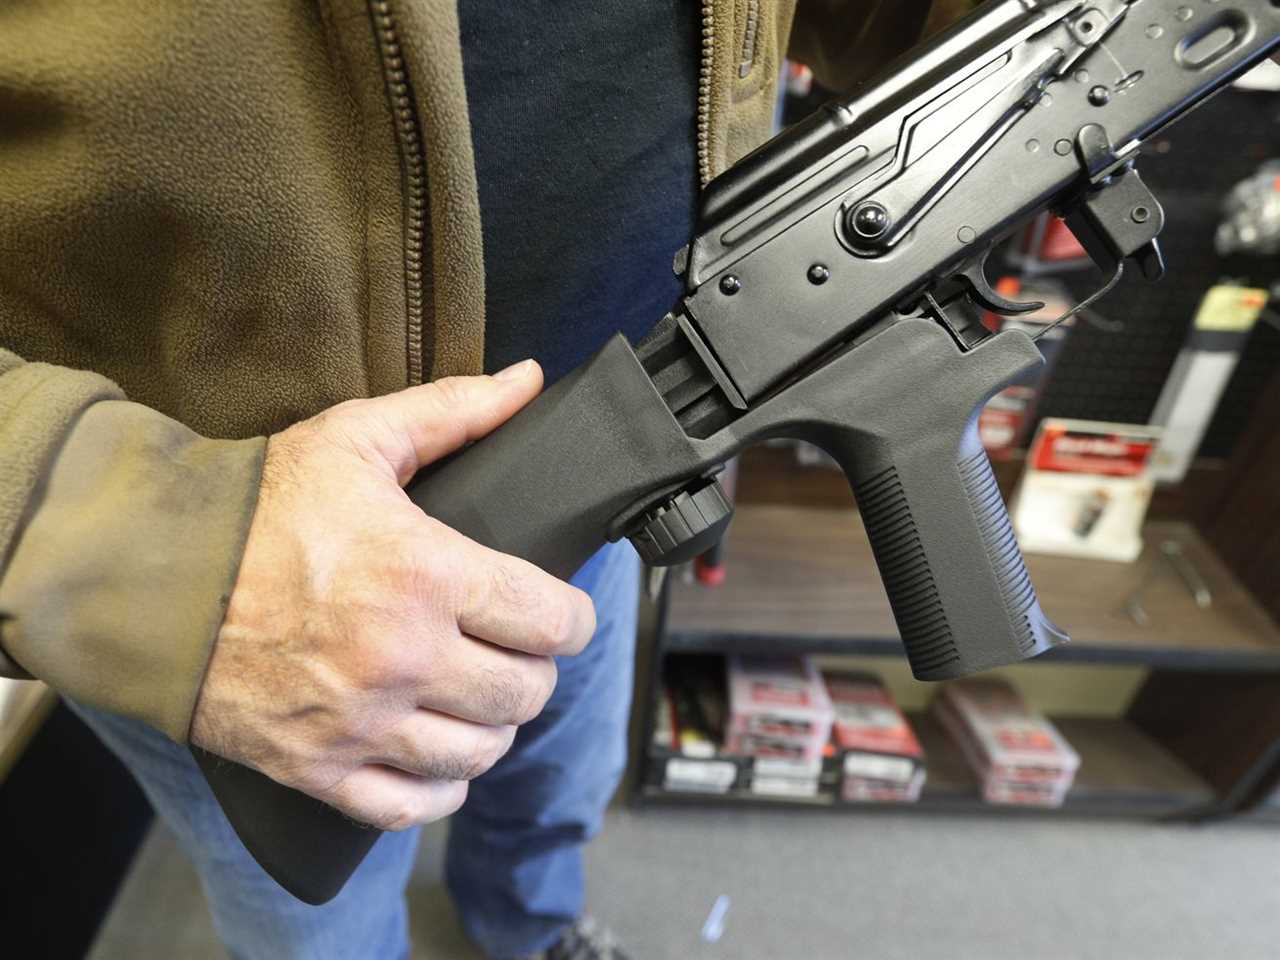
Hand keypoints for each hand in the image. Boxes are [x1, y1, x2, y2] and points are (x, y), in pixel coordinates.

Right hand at [190, 360, 594, 829]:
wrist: (148, 575)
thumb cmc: (255, 506)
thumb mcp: (357, 439)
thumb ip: (454, 410)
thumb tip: (529, 379)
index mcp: (426, 575)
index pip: (551, 622)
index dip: (574, 620)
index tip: (564, 614)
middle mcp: (402, 657)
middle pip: (524, 693)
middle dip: (535, 670)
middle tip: (517, 649)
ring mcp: (360, 721)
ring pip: (478, 752)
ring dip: (493, 726)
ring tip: (479, 697)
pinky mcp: (317, 766)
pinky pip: (410, 804)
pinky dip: (439, 787)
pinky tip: (439, 755)